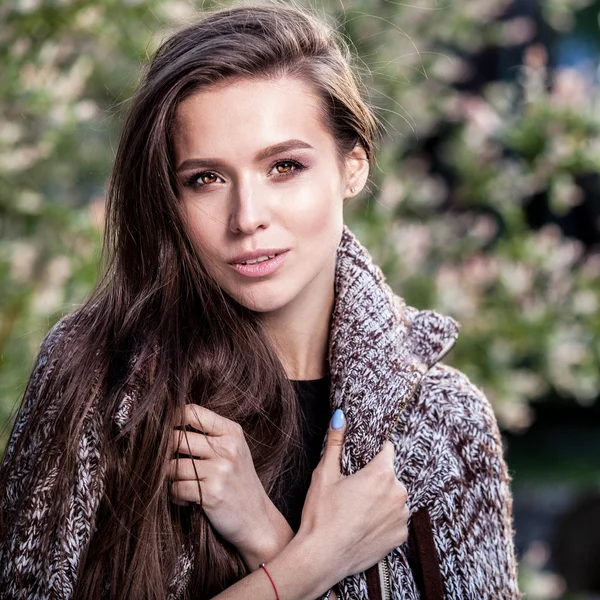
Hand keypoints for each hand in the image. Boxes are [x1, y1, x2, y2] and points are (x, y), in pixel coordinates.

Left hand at [169, 405, 292, 568]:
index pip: (192, 412)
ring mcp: (220, 471)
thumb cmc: (239, 482)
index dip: (172, 418)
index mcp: (232, 432)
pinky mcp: (211, 493)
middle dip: (166, 453)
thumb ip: (209, 434)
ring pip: (173, 466)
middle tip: (170, 464)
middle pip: (177, 439)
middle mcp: (227, 448)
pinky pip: (176, 488)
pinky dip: (176, 495)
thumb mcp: (234, 450)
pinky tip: (187, 498)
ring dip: (171, 478)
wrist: (257, 519)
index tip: (165, 429)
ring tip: (183, 484)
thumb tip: (168, 424)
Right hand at [297, 410, 408, 581]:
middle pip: (390, 475)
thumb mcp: (325, 473)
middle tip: (352, 489)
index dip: (374, 452)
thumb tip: (340, 416)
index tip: (362, 459)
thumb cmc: (321, 514)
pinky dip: (383, 520)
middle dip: (375, 478)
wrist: (320, 558)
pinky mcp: (400, 538)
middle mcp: (398, 494)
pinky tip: (363, 525)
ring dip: (381, 499)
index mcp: (381, 474)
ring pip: (393, 498)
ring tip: (356, 509)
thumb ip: (336, 442)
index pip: (387, 450)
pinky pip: (395, 520)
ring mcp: (401, 517)